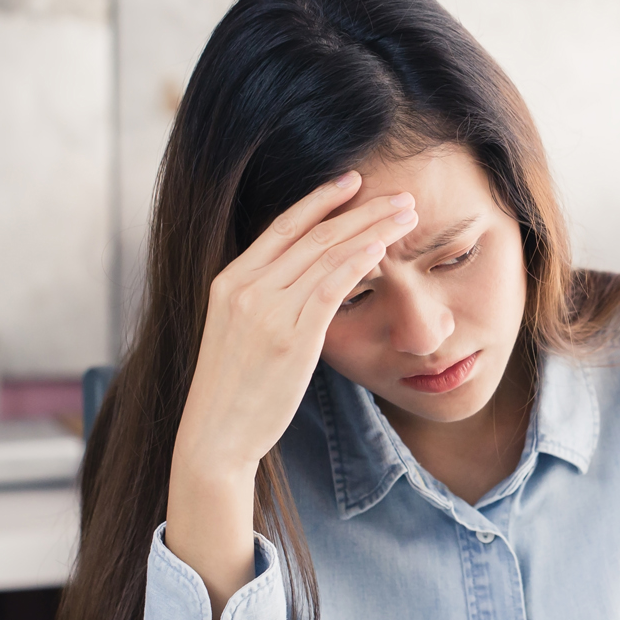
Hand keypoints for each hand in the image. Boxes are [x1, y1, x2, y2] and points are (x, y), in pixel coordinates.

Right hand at [165, 172, 418, 609]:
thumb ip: (264, 303)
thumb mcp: (236, 335)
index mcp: (228, 282)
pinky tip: (383, 248)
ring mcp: (266, 310)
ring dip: (371, 230)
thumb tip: (300, 286)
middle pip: (311, 234)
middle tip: (398, 195)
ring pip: (326, 255)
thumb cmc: (232, 393)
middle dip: (359, 210)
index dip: (319, 201)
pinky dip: (358, 262)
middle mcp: (245, 287)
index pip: (281, 227)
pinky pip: (330, 288)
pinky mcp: (290, 337)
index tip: (352, 182)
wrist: (214, 437)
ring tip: (405, 214)